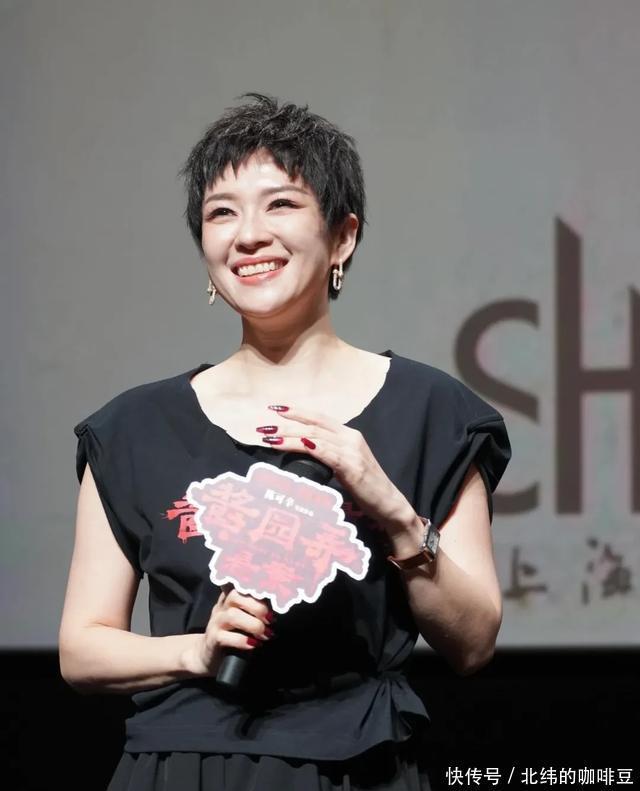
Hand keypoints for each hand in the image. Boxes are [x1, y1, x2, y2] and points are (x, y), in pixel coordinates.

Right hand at [184, 585, 274, 676]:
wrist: (207, 655)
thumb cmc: (231, 635)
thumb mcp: (243, 618)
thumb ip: (255, 609)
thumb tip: (277, 605)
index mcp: (229, 598)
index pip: (240, 585)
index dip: (256, 587)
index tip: (272, 593)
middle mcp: (221, 607)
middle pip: (236, 596)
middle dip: (257, 607)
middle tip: (270, 620)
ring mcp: (215, 622)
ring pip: (233, 616)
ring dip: (254, 625)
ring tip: (265, 635)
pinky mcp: (213, 639)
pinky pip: (226, 637)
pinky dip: (243, 641)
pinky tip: (253, 644)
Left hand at [260, 405, 413, 533]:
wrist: (389, 503)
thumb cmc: (366, 487)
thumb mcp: (345, 465)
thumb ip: (329, 454)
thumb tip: (304, 451)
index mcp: (349, 435)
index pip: (319, 418)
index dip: (298, 412)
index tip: (276, 408)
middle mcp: (351, 438)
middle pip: (313, 425)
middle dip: (286, 424)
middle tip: (263, 426)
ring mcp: (352, 451)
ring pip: (315, 437)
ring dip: (290, 437)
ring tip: (269, 438)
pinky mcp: (352, 466)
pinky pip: (327, 453)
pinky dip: (311, 446)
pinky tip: (298, 444)